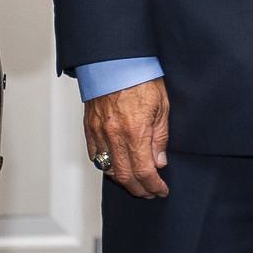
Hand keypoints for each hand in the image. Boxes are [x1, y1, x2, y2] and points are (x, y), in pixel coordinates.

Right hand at [85, 78, 169, 197]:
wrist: (116, 60)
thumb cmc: (141, 76)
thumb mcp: (162, 106)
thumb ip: (160, 137)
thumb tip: (159, 161)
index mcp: (135, 131)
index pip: (144, 171)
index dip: (154, 186)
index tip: (161, 190)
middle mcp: (115, 135)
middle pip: (124, 176)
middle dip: (139, 189)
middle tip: (150, 192)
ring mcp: (99, 132)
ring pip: (108, 169)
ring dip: (122, 180)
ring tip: (135, 183)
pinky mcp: (90, 127)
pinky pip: (95, 155)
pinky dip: (105, 165)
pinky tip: (116, 167)